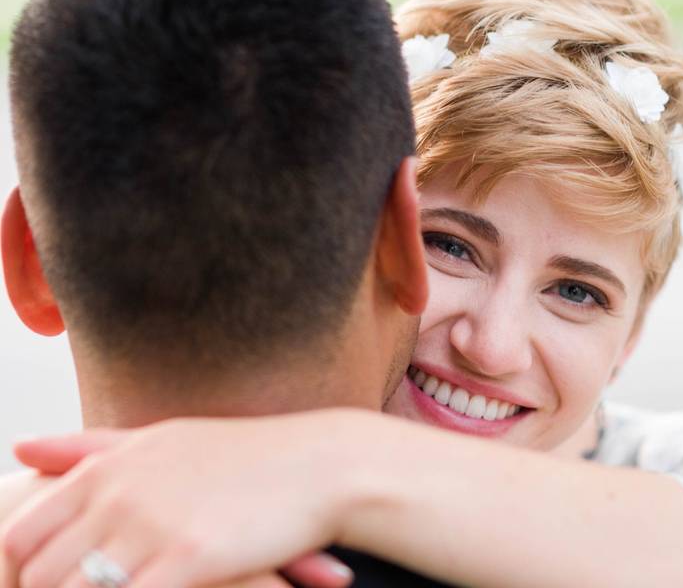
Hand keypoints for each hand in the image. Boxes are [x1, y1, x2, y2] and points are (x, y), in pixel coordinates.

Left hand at [0, 411, 368, 587]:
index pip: (20, 535)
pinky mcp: (188, 560)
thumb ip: (91, 448)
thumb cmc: (248, 455)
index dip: (20, 575)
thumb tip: (21, 446)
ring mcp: (153, 528)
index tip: (52, 587)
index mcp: (108, 468)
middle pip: (37, 575)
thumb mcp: (164, 439)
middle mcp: (120, 494)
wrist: (323, 465)